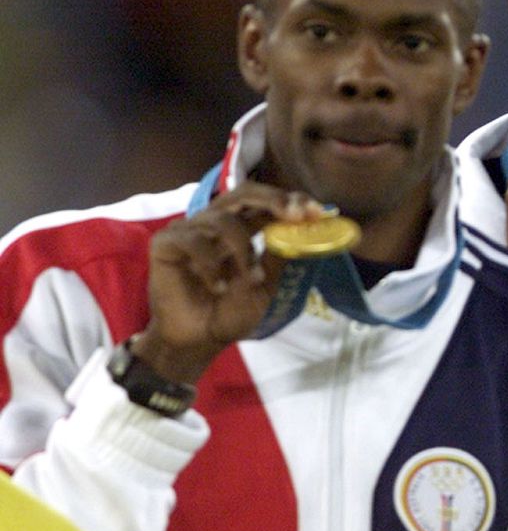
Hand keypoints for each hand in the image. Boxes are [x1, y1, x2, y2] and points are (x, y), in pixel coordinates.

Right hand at [135, 183, 324, 382]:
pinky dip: (211, 265)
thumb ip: (282, 255)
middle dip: (273, 199)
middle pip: (243, 192)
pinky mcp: (166, 244)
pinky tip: (218, 287)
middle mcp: (217, 223)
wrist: (200, 338)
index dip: (292, 200)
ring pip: (222, 219)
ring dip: (244, 250)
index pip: (267, 202)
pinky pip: (192, 240)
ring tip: (252, 280)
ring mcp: (190, 230)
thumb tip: (308, 230)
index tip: (318, 212)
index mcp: (243, 228)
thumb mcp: (269, 285)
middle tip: (295, 214)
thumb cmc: (232, 311)